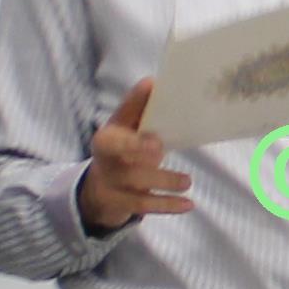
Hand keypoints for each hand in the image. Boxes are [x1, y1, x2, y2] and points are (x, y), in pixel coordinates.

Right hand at [77, 79, 191, 232]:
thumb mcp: (123, 128)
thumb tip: (153, 82)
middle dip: (137, 150)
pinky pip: (145, 207)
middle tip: (159, 148)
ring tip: (187, 181)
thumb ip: (137, 108)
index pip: (115, 136)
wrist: (100, 188)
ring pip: (136, 185)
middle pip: (121, 158)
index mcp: (107, 139)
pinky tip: (188, 204)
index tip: (153, 135)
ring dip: (163, 182)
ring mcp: (112, 186)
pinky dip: (168, 206)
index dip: (132, 136)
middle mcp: (106, 162)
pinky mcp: (122, 205)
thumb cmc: (120, 149)